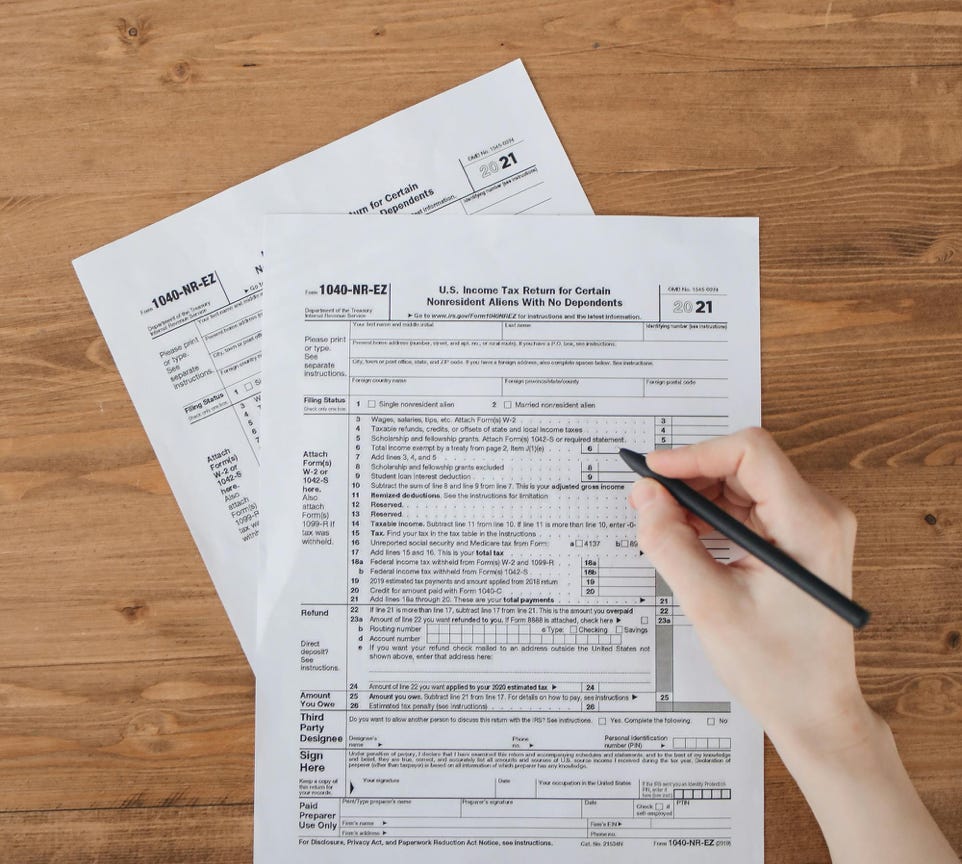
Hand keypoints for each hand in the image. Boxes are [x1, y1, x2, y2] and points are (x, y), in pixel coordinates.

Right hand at [628, 427, 872, 756]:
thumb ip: (670, 543)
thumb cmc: (776, 669)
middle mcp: (819, 515)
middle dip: (690, 476)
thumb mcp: (710, 605)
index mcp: (809, 524)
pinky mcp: (799, 540)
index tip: (653, 471)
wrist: (816, 711)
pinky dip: (714, 514)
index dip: (695, 454)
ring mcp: (812, 527)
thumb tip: (645, 496)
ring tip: (660, 522)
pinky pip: (750, 507)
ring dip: (698, 496)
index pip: (750, 452)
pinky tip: (686, 535)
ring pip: (744, 483)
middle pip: (744, 463)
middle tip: (646, 501)